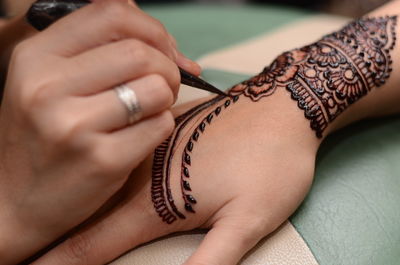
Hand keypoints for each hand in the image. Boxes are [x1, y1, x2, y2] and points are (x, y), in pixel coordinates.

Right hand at [0, 0, 198, 262]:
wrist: (16, 201)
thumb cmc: (42, 136)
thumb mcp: (49, 81)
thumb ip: (93, 44)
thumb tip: (144, 16)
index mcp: (36, 58)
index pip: (111, 13)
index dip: (151, 28)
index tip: (162, 48)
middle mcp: (48, 87)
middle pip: (141, 52)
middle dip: (167, 65)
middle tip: (163, 83)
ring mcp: (73, 126)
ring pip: (157, 88)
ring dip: (166, 97)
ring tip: (150, 108)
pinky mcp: (102, 161)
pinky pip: (160, 125)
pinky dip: (161, 126)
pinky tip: (141, 135)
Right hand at [32, 89, 318, 264]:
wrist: (282, 106)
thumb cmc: (272, 163)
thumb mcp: (248, 221)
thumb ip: (210, 260)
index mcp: (158, 201)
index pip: (93, 244)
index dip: (60, 262)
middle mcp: (145, 175)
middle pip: (91, 215)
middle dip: (62, 239)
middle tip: (36, 252)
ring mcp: (153, 151)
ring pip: (104, 186)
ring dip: (82, 208)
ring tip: (59, 224)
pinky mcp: (165, 136)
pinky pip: (125, 160)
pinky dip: (107, 177)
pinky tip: (101, 181)